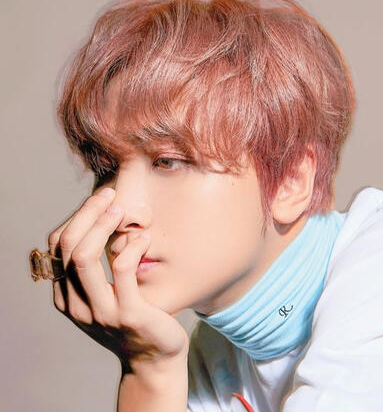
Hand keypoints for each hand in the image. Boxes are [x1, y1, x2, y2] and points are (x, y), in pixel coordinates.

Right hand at [48, 187, 189, 372]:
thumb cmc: (133, 317)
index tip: (99, 199)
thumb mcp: (105, 294)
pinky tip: (143, 239)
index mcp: (67, 297)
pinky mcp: (128, 314)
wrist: (154, 358)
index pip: (57, 246)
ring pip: (85, 256)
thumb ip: (94, 269)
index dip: (77, 217)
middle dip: (87, 212)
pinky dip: (132, 245)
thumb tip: (97, 223)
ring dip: (103, 224)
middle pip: (67, 246)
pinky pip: (122, 268)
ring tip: (122, 210)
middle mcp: (76, 305)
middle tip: (110, 195)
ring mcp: (100, 312)